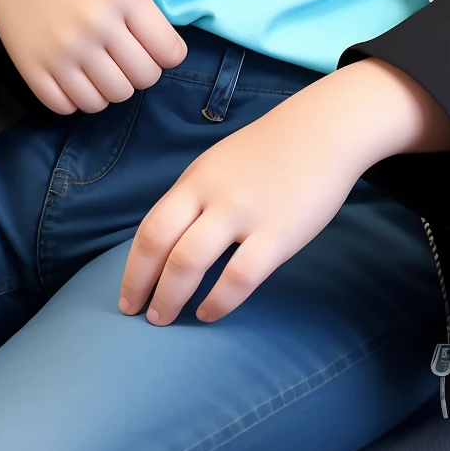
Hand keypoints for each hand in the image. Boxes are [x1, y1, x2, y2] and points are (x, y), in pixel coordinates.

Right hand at [0, 0, 186, 114]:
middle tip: (125, 61)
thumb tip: (166, 53)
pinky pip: (67, 107)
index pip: (168, 53)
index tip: (155, 51)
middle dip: (139, 74)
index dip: (167, 56)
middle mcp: (96, 25)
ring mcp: (63, 50)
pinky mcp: (33, 66)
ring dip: (109, 90)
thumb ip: (144, 10)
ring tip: (100, 71)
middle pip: (142, 80)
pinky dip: (76, 99)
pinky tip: (75, 79)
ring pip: (107, 99)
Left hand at [119, 60, 449, 325]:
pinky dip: (219, 300)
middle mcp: (211, 195)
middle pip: (161, 243)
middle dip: (143, 284)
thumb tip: (172, 242)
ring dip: (172, 296)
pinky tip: (210, 312)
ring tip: (165, 319)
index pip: (151, 227)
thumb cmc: (270, 152)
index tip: (126, 295)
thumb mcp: (219, 166)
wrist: (322, 131)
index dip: (133, 267)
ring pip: (191, 260)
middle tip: (136, 314)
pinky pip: (239, 275)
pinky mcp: (277, 233)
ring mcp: (243, 213)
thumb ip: (196, 199)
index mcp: (195, 180)